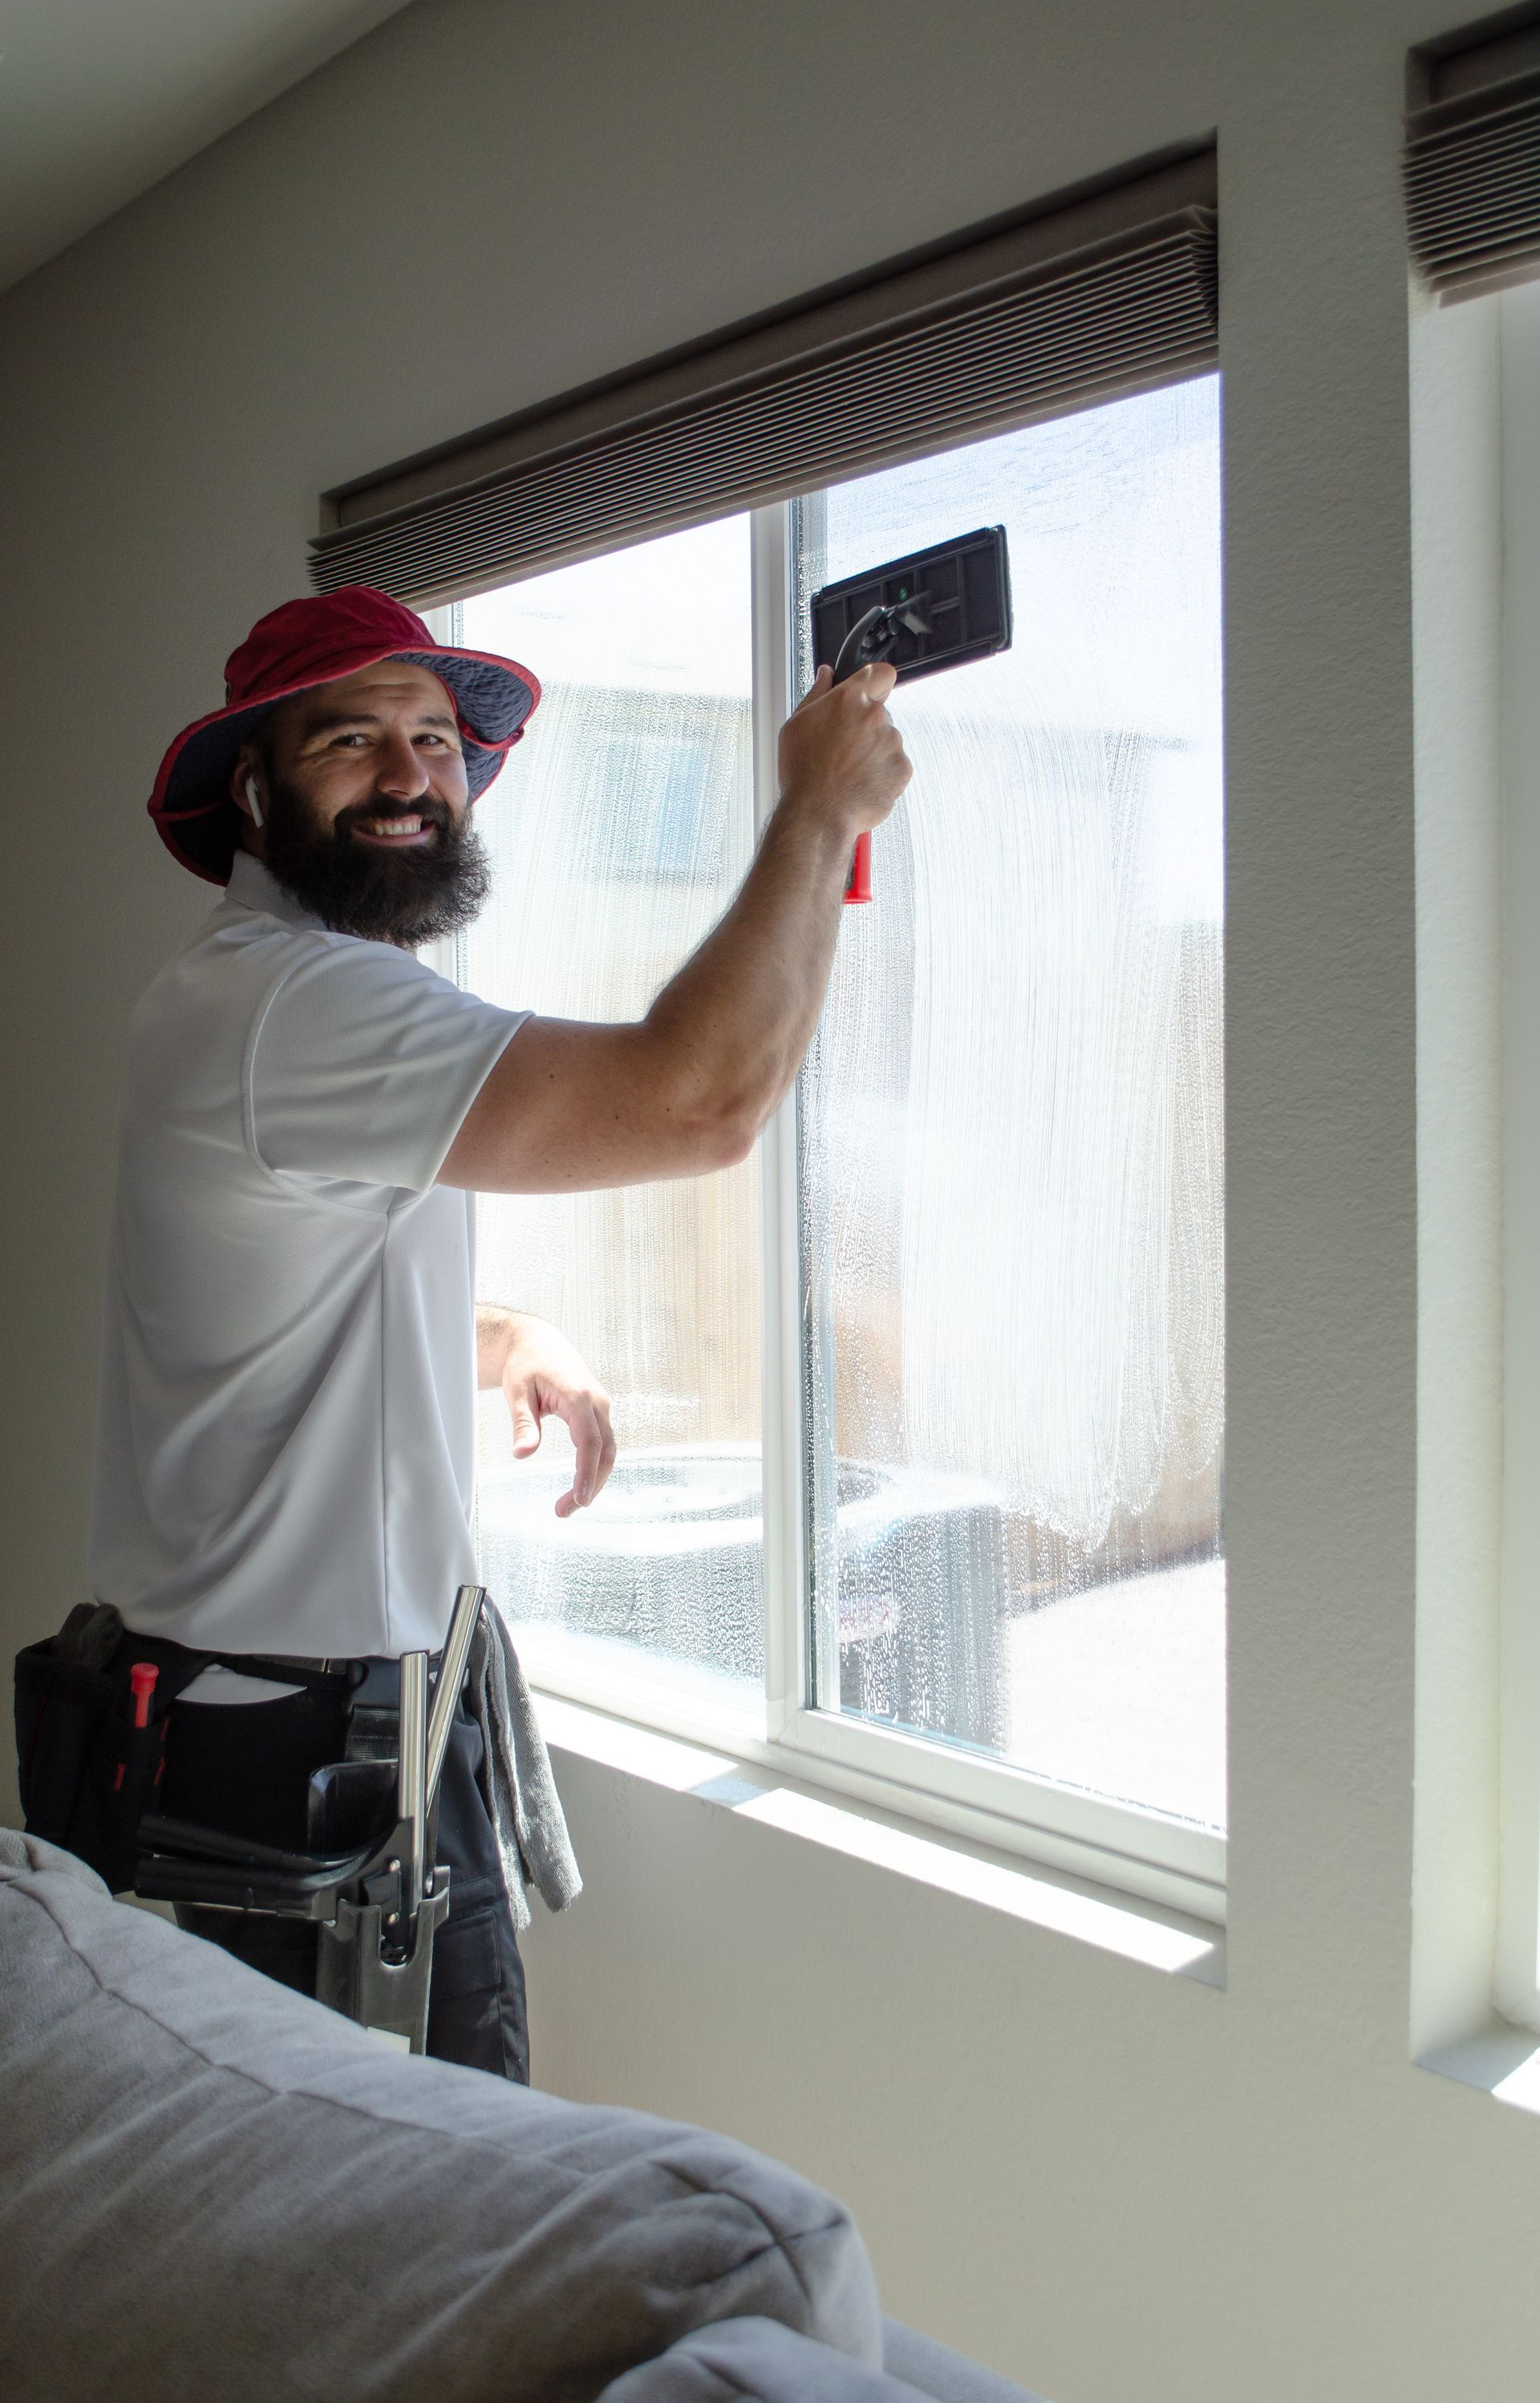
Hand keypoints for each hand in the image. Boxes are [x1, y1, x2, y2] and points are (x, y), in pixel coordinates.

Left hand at [477, 1307, 615, 1517]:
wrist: (537, 1341)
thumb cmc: (525, 1364)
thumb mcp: (517, 1392)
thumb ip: (523, 1424)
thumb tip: (522, 1455)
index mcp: (578, 1396)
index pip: (589, 1442)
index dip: (587, 1473)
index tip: (579, 1500)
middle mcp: (597, 1402)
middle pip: (605, 1452)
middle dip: (591, 1485)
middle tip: (564, 1511)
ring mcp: (601, 1406)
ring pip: (607, 1450)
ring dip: (594, 1479)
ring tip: (569, 1504)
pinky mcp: (597, 1412)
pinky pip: (602, 1443)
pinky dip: (594, 1466)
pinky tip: (579, 1483)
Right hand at [775, 661, 911, 843]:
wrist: (818, 814)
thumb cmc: (804, 773)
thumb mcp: (796, 725)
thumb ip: (817, 694)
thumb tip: (826, 676)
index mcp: (850, 699)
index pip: (881, 673)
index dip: (876, 682)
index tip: (869, 692)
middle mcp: (875, 716)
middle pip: (879, 713)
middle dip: (864, 727)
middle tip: (842, 749)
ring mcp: (892, 743)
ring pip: (887, 741)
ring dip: (873, 752)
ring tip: (848, 772)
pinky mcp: (902, 769)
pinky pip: (895, 766)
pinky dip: (882, 774)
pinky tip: (860, 784)